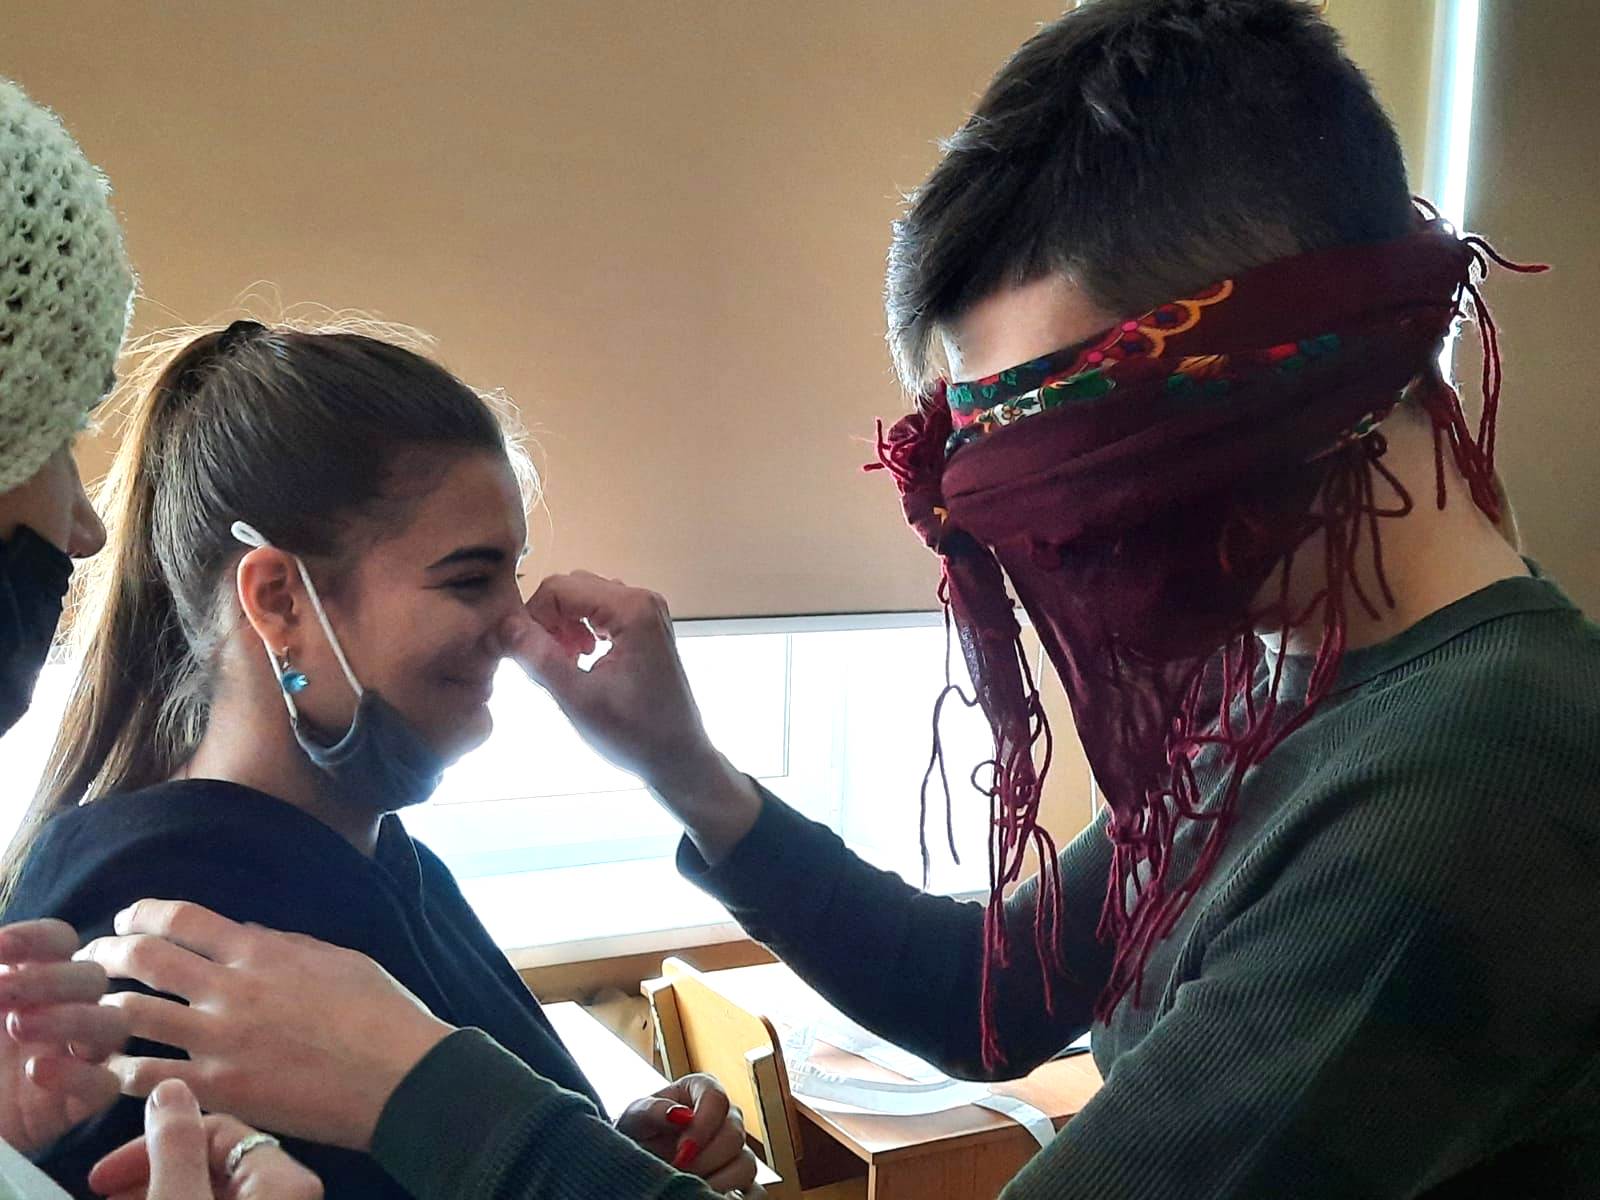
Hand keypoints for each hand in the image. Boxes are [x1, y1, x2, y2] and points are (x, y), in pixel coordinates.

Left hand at [0, 918, 127, 1152]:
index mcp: (30, 981)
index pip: (59, 941)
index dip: (36, 938)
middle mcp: (59, 1012)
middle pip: (92, 978)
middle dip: (51, 979)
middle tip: (2, 992)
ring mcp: (72, 1057)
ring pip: (113, 1024)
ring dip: (72, 1019)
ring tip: (18, 1026)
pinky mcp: (74, 1104)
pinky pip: (104, 1084)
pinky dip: (77, 1074)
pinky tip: (34, 1071)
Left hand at [79, 900, 452, 1151]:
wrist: (401, 1075)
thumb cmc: (382, 1012)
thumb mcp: (335, 958)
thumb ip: (282, 945)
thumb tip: (243, 935)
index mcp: (262, 952)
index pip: (180, 918)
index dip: (143, 913)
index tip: (129, 918)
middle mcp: (232, 990)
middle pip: (144, 959)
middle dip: (108, 953)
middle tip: (95, 958)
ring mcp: (220, 1042)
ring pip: (132, 1017)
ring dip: (102, 1010)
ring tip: (91, 1013)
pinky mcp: (220, 1090)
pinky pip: (147, 1079)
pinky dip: (120, 1071)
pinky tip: (113, 1068)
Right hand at [89, 1078, 321, 1198]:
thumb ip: (176, 1149)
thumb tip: (168, 1089)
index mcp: (286, 1179)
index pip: (217, 1133)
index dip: (155, 1147)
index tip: (105, 1173)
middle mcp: (289, 1192)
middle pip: (212, 1160)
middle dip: (155, 1168)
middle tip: (107, 1186)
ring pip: (211, 1185)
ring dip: (162, 1185)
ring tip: (120, 1198)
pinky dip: (182, 1197)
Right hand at [498, 572, 762, 861]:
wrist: (679, 756)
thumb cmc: (634, 734)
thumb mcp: (578, 699)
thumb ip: (539, 657)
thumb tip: (504, 624)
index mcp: (631, 609)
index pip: (558, 588)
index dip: (532, 617)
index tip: (526, 655)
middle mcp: (642, 599)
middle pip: (571, 589)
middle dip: (548, 622)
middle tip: (546, 664)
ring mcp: (647, 611)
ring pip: (583, 599)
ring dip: (563, 628)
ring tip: (564, 666)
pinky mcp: (646, 626)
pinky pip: (600, 613)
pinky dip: (581, 631)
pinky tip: (581, 662)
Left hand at [615, 1073, 759, 1194]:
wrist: (635, 1161)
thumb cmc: (636, 1132)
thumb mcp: (635, 1117)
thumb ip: (653, 1110)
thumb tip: (678, 1114)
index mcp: (702, 1090)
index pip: (717, 1099)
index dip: (703, 1126)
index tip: (683, 1151)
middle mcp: (725, 1117)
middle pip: (734, 1134)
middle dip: (706, 1159)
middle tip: (680, 1173)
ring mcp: (735, 1150)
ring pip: (746, 1164)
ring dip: (719, 1182)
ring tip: (690, 1189)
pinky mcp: (740, 1180)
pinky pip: (756, 1193)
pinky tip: (710, 1198)